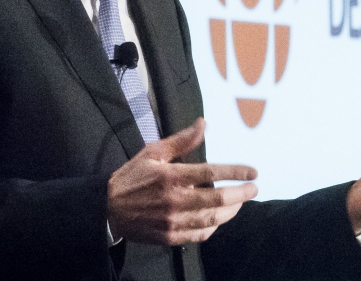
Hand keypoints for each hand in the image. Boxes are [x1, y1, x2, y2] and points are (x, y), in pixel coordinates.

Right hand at [107, 118, 257, 244]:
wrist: (107, 209)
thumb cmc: (132, 177)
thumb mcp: (153, 152)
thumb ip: (181, 140)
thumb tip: (203, 124)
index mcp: (172, 176)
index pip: (212, 173)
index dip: (236, 172)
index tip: (253, 172)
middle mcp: (175, 200)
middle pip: (218, 199)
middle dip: (241, 194)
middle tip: (253, 188)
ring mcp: (173, 221)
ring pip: (212, 218)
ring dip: (231, 211)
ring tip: (240, 202)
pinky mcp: (170, 237)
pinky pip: (200, 235)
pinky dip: (214, 227)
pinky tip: (219, 218)